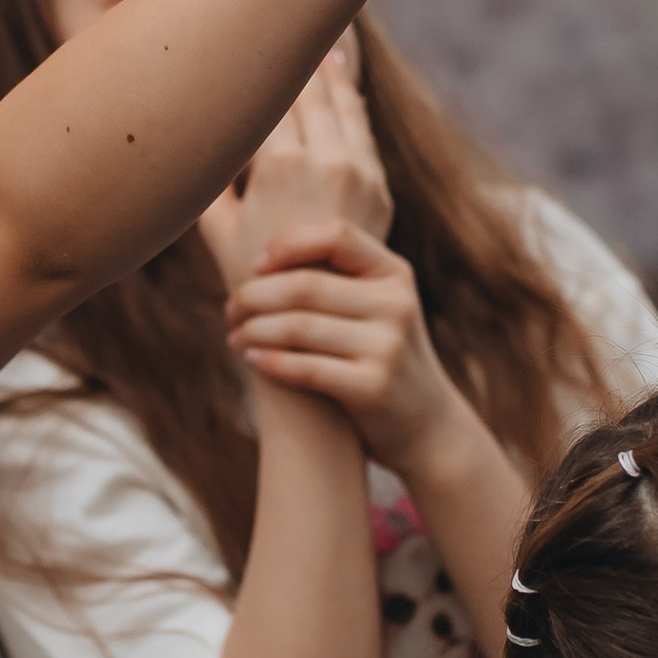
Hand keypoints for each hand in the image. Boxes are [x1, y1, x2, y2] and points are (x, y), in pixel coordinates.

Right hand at [199, 46, 392, 294]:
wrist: (315, 318)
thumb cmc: (252, 275)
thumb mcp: (216, 226)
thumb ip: (206, 177)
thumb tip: (187, 138)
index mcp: (278, 163)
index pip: (271, 97)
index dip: (258, 65)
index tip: (249, 35)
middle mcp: (323, 160)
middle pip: (311, 93)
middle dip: (299, 60)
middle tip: (290, 15)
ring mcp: (358, 172)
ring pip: (344, 108)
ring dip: (333, 76)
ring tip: (325, 47)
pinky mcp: (378, 187)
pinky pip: (364, 134)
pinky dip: (353, 108)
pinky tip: (347, 91)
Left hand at [224, 218, 464, 471]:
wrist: (426, 422)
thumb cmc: (381, 354)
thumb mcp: (377, 305)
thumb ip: (338, 274)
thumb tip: (263, 242)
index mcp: (394, 273)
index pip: (337, 235)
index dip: (289, 244)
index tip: (255, 263)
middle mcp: (396, 304)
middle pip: (307, 285)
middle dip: (256, 295)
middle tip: (231, 308)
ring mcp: (388, 346)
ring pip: (299, 327)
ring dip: (255, 330)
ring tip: (234, 335)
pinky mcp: (373, 388)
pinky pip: (306, 368)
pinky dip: (271, 361)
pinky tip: (252, 358)